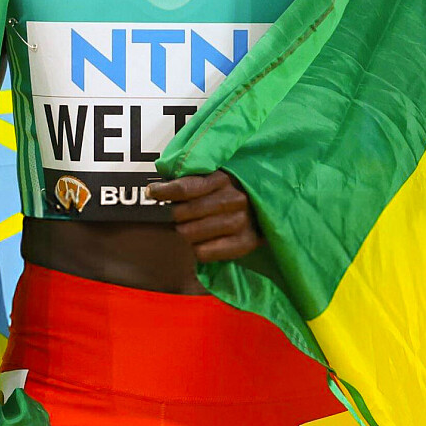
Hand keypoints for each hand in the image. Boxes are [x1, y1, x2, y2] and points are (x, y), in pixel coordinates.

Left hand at [147, 171, 263, 261]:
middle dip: (172, 214)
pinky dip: (196, 249)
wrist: (274, 205)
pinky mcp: (245, 243)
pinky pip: (204, 252)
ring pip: (191, 234)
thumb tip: (163, 181)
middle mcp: (234, 199)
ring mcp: (240, 222)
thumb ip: (197, 175)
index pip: (187, 187)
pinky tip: (200, 242)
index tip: (151, 192)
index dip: (165, 191)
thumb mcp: (221, 173)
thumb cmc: (238, 187)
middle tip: (172, 214)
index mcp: (225, 177)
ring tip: (186, 228)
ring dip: (183, 232)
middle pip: (184, 213)